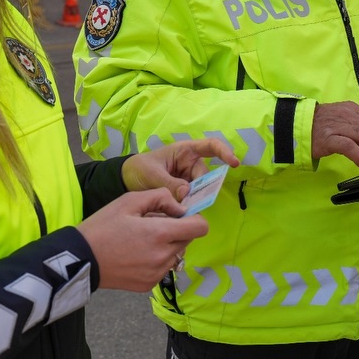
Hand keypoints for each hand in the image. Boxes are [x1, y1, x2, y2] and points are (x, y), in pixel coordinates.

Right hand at [77, 188, 208, 291]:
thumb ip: (161, 197)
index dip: (194, 218)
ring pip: (176, 254)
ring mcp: (157, 273)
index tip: (178, 215)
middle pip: (188, 240)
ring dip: (167, 245)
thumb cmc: (103, 226)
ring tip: (142, 240)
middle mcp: (163, 257)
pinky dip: (157, 259)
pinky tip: (136, 254)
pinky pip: (164, 268)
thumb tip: (180, 208)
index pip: (200, 228)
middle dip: (177, 229)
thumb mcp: (129, 200)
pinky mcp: (149, 285)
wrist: (81, 259)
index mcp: (160, 234)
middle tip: (151, 224)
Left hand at [122, 138, 238, 201]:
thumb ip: (169, 183)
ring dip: (193, 200)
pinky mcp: (184, 194)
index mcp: (184, 151)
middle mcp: (190, 164)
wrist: (124, 182)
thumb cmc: (139, 169)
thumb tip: (187, 193)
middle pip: (205, 176)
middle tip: (188, 202)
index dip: (224, 152)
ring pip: (200, 191)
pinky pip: (192, 200)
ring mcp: (188, 180)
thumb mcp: (152, 174)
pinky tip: (179, 212)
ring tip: (179, 207)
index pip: (210, 146)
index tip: (234, 163)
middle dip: (200, 189)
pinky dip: (188, 206)